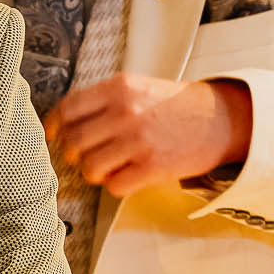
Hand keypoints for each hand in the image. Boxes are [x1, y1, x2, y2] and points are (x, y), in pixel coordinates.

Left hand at [45, 74, 251, 195]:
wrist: (220, 119)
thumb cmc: (174, 106)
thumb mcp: (138, 87)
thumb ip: (103, 101)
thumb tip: (64, 124)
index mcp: (118, 88)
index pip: (68, 109)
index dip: (55, 126)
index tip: (53, 136)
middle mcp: (125, 112)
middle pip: (74, 142)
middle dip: (74, 155)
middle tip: (86, 156)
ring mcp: (139, 140)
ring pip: (90, 168)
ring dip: (94, 173)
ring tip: (109, 168)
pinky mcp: (153, 166)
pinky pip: (114, 185)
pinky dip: (116, 185)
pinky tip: (128, 176)